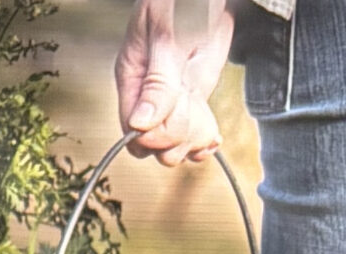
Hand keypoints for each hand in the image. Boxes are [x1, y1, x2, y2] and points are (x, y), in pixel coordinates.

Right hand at [115, 0, 232, 163]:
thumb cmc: (182, 0)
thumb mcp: (167, 33)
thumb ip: (157, 81)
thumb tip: (140, 125)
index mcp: (132, 78)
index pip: (134, 133)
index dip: (156, 134)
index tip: (175, 109)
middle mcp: (149, 96)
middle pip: (155, 147)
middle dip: (178, 135)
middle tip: (191, 102)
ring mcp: (173, 100)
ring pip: (176, 147)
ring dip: (194, 139)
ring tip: (204, 116)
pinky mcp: (194, 99)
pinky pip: (194, 137)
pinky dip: (205, 141)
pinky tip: (213, 137)